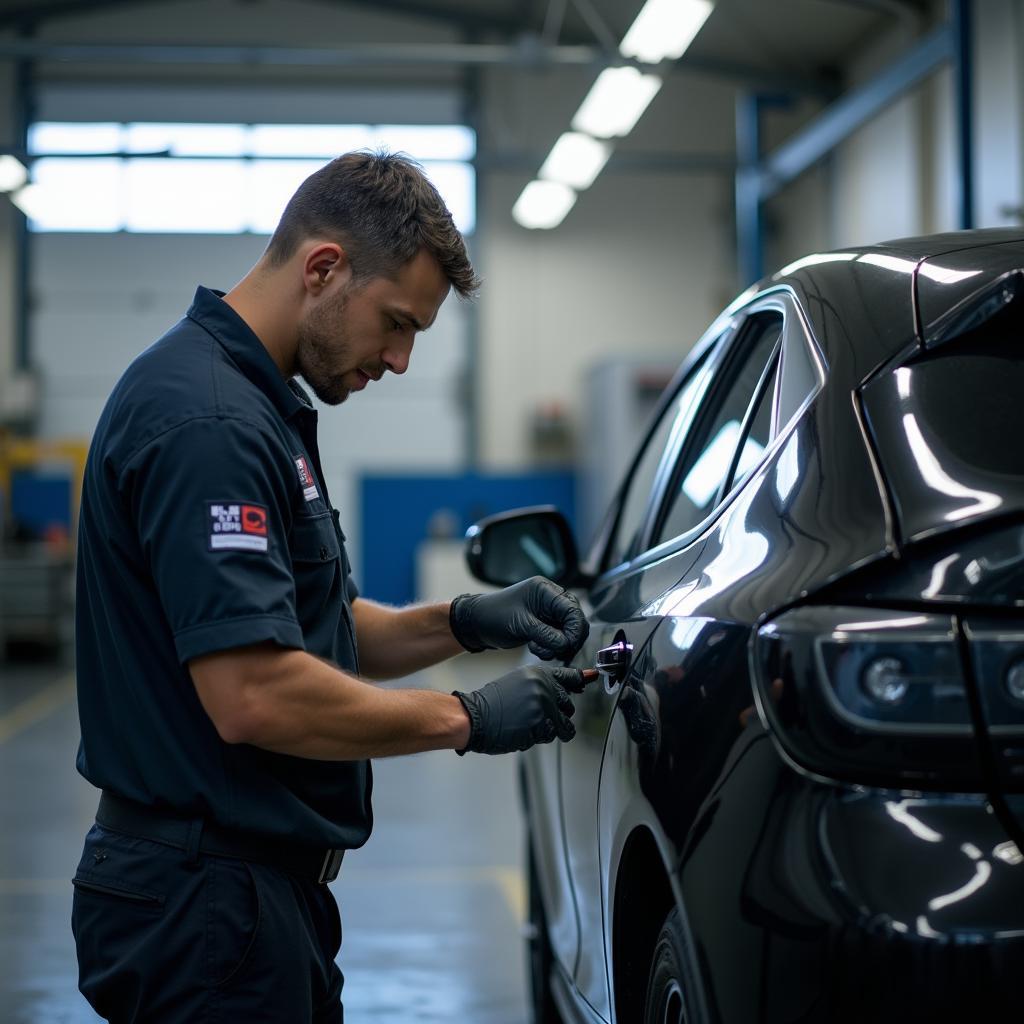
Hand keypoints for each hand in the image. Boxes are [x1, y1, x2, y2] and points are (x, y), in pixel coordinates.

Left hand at [449, 576, 589, 659]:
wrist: (477, 623)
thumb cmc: (493, 617)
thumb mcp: (521, 625)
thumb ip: (546, 634)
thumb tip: (566, 644)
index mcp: (545, 590)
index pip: (572, 609)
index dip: (574, 629)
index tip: (567, 646)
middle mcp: (550, 597)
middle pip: (575, 619)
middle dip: (568, 639)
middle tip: (557, 652)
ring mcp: (548, 610)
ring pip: (568, 630)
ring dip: (559, 644)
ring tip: (540, 650)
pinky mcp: (545, 623)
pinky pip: (559, 636)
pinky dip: (553, 646)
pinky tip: (537, 648)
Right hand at [453, 665, 591, 754]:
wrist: (475, 717)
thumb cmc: (492, 703)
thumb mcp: (519, 683)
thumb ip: (543, 685)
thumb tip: (569, 691)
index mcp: (539, 674)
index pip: (569, 676)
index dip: (581, 679)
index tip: (592, 677)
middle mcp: (545, 687)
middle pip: (568, 705)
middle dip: (556, 714)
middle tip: (534, 715)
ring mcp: (544, 706)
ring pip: (563, 724)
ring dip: (550, 728)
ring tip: (529, 724)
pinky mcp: (541, 724)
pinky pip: (551, 736)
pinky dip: (540, 738)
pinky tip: (524, 731)